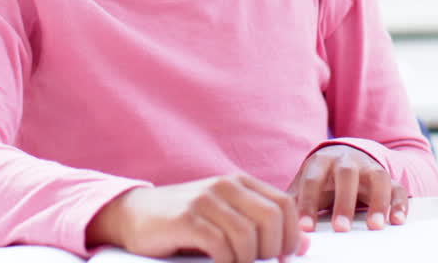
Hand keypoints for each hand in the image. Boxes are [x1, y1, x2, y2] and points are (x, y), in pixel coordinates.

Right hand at [86, 175, 306, 262]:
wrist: (133, 215)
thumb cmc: (185, 221)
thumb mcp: (227, 218)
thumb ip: (263, 227)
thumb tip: (304, 245)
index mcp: (239, 182)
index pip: (284, 204)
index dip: (291, 235)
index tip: (283, 258)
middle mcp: (224, 186)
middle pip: (270, 220)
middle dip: (271, 251)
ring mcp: (204, 200)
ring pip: (246, 236)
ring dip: (246, 261)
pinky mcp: (185, 219)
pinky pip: (220, 245)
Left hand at [288, 144, 407, 233]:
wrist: (346, 154)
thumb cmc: (322, 176)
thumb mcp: (306, 182)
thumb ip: (295, 199)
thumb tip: (278, 220)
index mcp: (322, 161)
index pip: (313, 180)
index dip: (308, 203)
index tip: (305, 228)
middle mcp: (348, 160)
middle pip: (347, 175)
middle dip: (344, 202)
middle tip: (340, 229)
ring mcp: (370, 167)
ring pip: (378, 177)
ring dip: (378, 202)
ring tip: (375, 227)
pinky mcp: (389, 178)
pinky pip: (398, 187)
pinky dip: (399, 203)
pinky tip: (397, 220)